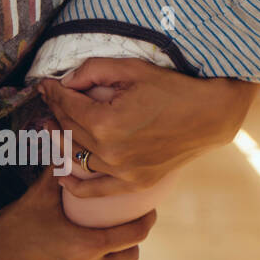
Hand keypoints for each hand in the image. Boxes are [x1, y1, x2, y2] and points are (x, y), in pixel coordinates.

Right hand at [0, 173, 153, 259]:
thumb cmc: (8, 231)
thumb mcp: (37, 197)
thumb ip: (60, 170)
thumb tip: (71, 142)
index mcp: (88, 246)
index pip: (136, 234)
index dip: (146, 220)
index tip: (148, 211)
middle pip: (129, 257)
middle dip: (131, 240)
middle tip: (125, 225)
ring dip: (106, 257)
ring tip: (95, 238)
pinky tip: (68, 259)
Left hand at [37, 59, 256, 196]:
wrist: (212, 115)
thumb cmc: (175, 88)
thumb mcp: (134, 69)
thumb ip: (95, 70)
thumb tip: (66, 81)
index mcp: (106, 122)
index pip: (66, 105)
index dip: (53, 92)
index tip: (46, 84)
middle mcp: (109, 151)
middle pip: (69, 129)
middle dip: (57, 110)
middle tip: (52, 98)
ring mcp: (121, 170)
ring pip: (76, 155)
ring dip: (63, 138)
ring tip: (55, 125)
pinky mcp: (134, 181)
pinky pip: (96, 189)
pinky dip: (76, 186)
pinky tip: (62, 177)